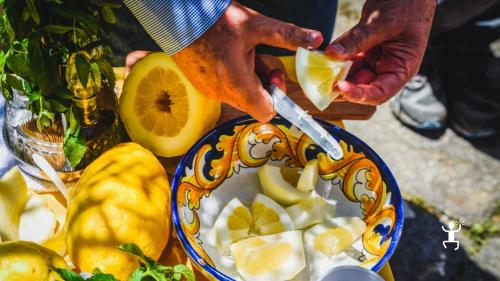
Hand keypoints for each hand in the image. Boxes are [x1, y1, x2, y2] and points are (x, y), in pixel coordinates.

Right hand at [172, 2, 322, 121]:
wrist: (178, 16)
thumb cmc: (216, 20)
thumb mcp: (256, 25)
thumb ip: (288, 35)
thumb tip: (317, 39)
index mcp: (237, 82)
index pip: (266, 111)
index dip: (277, 98)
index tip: (275, 75)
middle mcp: (222, 93)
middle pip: (254, 104)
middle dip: (264, 86)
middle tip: (262, 60)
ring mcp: (210, 91)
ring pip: (240, 97)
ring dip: (248, 81)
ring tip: (243, 54)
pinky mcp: (201, 87)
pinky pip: (224, 91)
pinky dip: (232, 79)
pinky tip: (228, 57)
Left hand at [326, 0, 435, 105]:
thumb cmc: (406, 4)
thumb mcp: (382, 22)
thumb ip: (358, 39)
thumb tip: (332, 53)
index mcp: (402, 68)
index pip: (380, 92)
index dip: (360, 95)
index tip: (341, 88)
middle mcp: (389, 68)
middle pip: (364, 88)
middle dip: (345, 88)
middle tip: (325, 85)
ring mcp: (376, 60)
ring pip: (353, 76)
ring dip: (338, 77)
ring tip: (322, 75)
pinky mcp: (365, 51)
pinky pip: (349, 62)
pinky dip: (337, 62)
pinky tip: (326, 61)